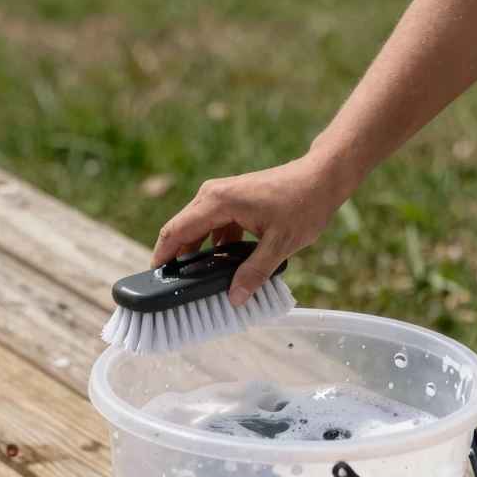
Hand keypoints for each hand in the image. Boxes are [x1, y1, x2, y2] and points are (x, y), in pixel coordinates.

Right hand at [151, 156, 347, 305]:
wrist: (322, 177)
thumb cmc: (303, 203)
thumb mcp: (279, 245)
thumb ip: (254, 273)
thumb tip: (235, 299)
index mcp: (217, 202)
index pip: (175, 232)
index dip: (161, 257)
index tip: (155, 280)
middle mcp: (212, 195)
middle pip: (181, 231)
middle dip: (177, 260)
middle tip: (176, 289)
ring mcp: (220, 196)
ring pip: (196, 230)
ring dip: (196, 255)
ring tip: (200, 282)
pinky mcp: (230, 201)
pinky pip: (211, 227)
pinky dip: (212, 247)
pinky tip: (223, 266)